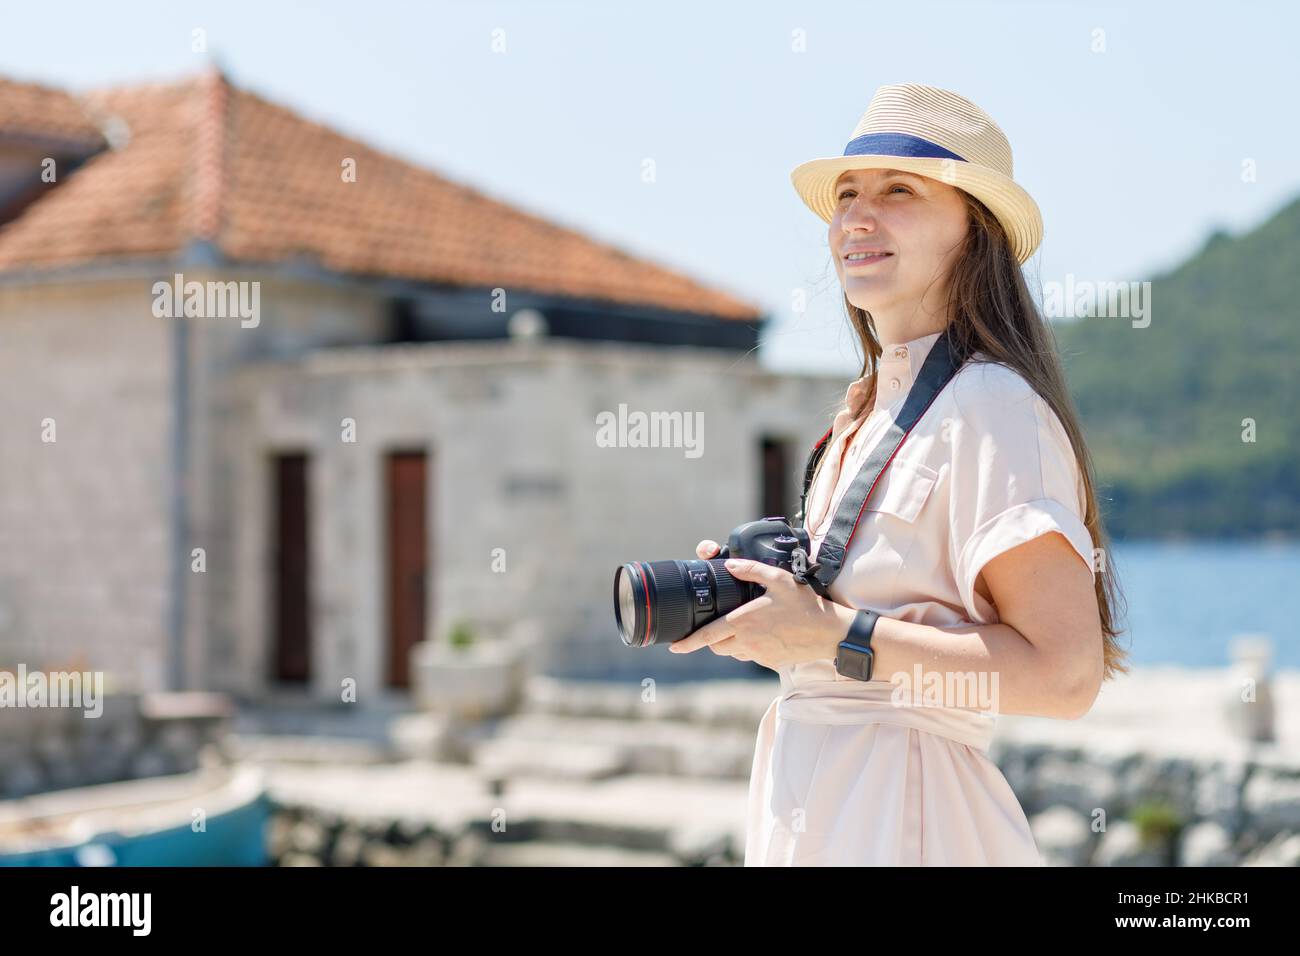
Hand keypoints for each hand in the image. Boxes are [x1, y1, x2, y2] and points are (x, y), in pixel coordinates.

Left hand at [669, 539, 854, 669]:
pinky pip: (751, 657)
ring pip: (733, 653)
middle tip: (718, 625)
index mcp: (743, 622)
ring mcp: (759, 655)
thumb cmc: (805, 605)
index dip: (688, 643)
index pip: (707, 636)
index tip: (674, 647)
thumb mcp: (779, 579)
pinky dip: (749, 648)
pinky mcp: (770, 663)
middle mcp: (747, 642)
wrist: (830, 633)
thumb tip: (729, 564)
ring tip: (744, 627)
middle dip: (711, 639)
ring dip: (730, 643)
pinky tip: (765, 634)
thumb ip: (751, 570)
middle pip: (716, 647)